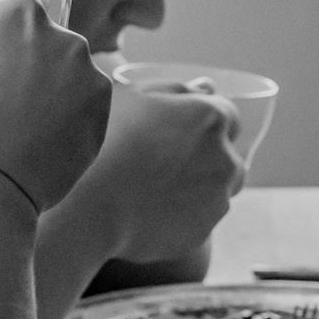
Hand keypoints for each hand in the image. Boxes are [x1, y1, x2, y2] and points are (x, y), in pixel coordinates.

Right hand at [0, 0, 109, 211]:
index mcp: (21, 13)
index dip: (6, 22)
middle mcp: (65, 38)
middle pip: (48, 38)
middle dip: (29, 58)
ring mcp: (87, 78)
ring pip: (68, 73)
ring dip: (50, 89)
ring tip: (13, 125)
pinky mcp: (100, 118)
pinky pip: (83, 108)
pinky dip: (65, 120)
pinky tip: (33, 141)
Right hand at [52, 80, 244, 261]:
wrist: (89, 207)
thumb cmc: (105, 143)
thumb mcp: (132, 97)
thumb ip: (177, 88)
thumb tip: (207, 88)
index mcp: (212, 118)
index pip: (229, 117)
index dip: (203, 124)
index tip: (177, 132)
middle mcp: (226, 158)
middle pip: (227, 155)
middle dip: (206, 156)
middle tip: (163, 162)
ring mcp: (219, 198)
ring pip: (218, 189)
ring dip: (199, 186)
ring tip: (155, 189)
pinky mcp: (205, 231)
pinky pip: (201, 218)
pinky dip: (184, 215)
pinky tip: (151, 212)